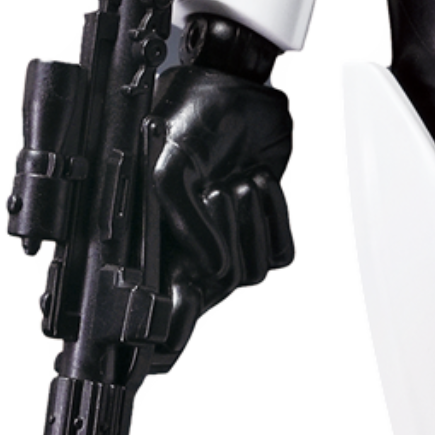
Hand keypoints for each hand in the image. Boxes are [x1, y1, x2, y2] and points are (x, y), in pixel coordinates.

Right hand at [145, 64, 294, 366]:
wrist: (235, 83)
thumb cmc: (189, 114)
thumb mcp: (166, 162)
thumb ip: (179, 217)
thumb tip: (208, 268)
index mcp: (153, 242)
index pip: (154, 317)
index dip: (158, 345)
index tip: (162, 352)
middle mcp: (189, 249)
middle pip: (214, 293)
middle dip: (225, 242)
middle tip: (220, 194)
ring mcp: (229, 239)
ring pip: (250, 273)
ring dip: (251, 222)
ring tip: (237, 180)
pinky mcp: (265, 224)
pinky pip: (281, 252)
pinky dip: (277, 217)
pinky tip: (260, 182)